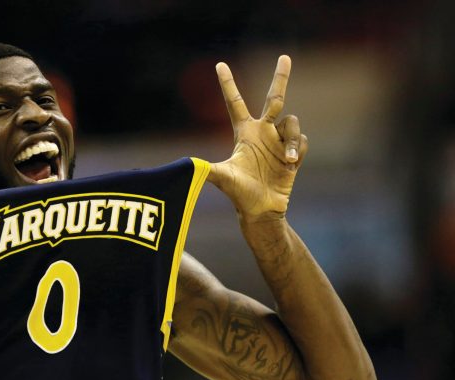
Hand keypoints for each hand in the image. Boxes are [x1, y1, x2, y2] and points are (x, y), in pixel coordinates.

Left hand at [209, 56, 308, 220]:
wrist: (262, 210)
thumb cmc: (239, 194)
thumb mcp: (222, 178)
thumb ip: (207, 170)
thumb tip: (188, 166)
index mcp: (243, 132)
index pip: (234, 102)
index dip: (228, 83)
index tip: (219, 65)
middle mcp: (262, 131)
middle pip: (274, 97)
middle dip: (281, 77)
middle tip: (285, 56)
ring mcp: (279, 141)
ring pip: (292, 123)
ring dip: (292, 139)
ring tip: (288, 159)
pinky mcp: (293, 152)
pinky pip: (302, 140)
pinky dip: (298, 149)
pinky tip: (291, 164)